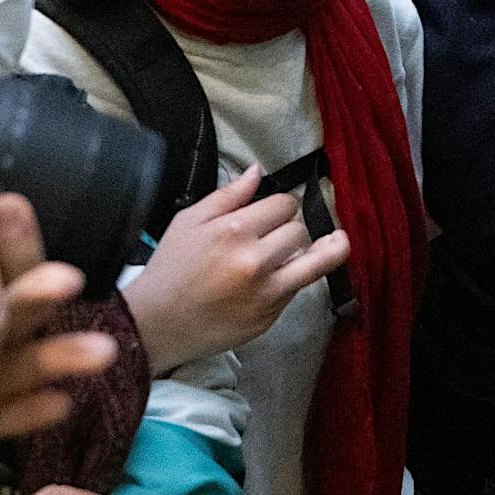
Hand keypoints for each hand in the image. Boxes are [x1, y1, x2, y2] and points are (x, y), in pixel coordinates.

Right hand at [123, 165, 350, 374]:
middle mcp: (255, 260)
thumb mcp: (189, 221)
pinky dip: (296, 278)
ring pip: (315, 261)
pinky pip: (298, 289)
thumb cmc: (171, 268)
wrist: (157, 322)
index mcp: (234, 230)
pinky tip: (290, 272)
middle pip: (299, 231)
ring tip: (336, 240)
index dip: (282, 205)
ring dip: (318, 249)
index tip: (275, 211)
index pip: (285, 205)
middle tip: (277, 233)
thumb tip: (257, 172)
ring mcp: (266, 292)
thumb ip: (228, 196)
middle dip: (291, 228)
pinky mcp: (270, 316)